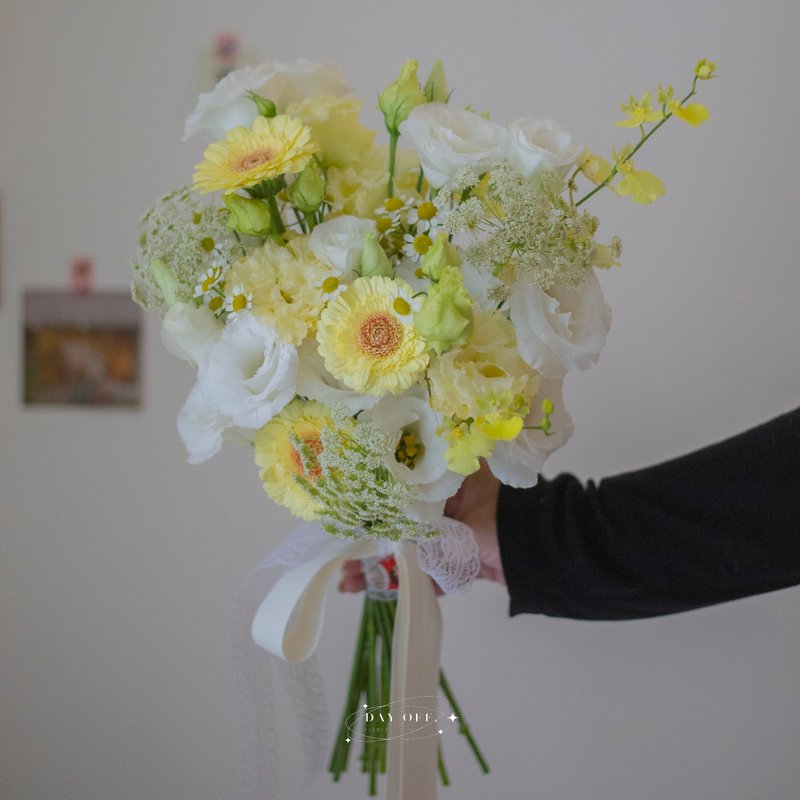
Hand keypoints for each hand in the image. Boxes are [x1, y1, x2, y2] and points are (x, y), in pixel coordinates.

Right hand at [338, 460, 504, 591]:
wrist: (541, 550)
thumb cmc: (500, 514)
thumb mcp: (454, 506)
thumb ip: (418, 512)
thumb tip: (379, 514)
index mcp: (445, 480)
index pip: (399, 490)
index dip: (372, 503)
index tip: (345, 515)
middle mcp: (443, 507)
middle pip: (397, 523)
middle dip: (368, 539)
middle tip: (340, 553)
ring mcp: (448, 538)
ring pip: (405, 551)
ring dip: (378, 565)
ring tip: (347, 581)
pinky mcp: (455, 564)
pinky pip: (423, 573)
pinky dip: (402, 583)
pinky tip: (373, 590)